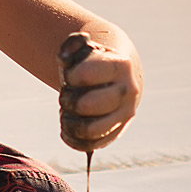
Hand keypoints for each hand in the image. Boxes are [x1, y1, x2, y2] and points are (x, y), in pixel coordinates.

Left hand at [58, 33, 139, 151]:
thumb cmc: (93, 61)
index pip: (86, 74)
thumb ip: (70, 45)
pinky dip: (73, 140)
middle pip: (87, 105)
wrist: (117, 75)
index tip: (70, 75)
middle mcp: (127, 91)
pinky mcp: (118, 131)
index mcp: (119, 65)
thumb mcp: (83, 48)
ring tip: (65, 113)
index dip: (70, 76)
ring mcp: (125, 114)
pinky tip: (66, 129)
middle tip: (65, 95)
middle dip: (67, 100)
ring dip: (69, 123)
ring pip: (91, 131)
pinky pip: (92, 145)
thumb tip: (63, 58)